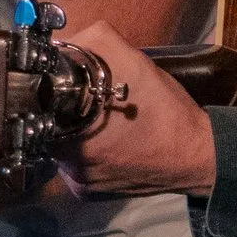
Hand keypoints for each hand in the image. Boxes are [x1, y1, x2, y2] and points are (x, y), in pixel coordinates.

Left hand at [54, 21, 216, 196]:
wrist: (195, 155)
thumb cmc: (161, 107)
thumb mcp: (130, 59)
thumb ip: (91, 42)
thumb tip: (64, 44)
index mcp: (64, 127)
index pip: (41, 95)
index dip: (54, 80)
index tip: (70, 76)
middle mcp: (63, 161)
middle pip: (48, 119)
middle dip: (64, 105)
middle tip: (90, 96)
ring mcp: (75, 181)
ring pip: (60, 142)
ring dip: (73, 127)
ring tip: (102, 119)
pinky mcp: (87, 193)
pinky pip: (76, 164)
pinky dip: (87, 149)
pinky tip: (109, 140)